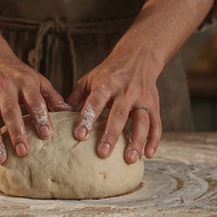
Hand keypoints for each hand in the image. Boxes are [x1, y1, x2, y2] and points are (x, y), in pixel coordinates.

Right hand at [0, 0, 72, 162]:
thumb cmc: (17, 74)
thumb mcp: (37, 80)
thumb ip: (52, 97)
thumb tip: (71, 113)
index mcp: (23, 81)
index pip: (34, 100)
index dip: (40, 117)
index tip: (47, 135)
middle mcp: (3, 87)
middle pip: (10, 111)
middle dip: (16, 132)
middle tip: (23, 152)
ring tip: (1, 158)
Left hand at [66, 0, 215, 163]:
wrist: (138, 57)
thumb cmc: (108, 73)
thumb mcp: (89, 80)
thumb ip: (76, 99)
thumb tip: (59, 118)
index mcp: (106, 84)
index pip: (95, 102)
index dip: (87, 119)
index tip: (79, 136)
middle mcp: (125, 91)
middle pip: (119, 114)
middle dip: (111, 134)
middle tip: (103, 153)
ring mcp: (142, 98)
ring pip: (142, 121)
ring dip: (136, 141)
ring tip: (129, 159)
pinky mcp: (154, 104)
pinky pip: (157, 124)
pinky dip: (154, 140)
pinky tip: (148, 155)